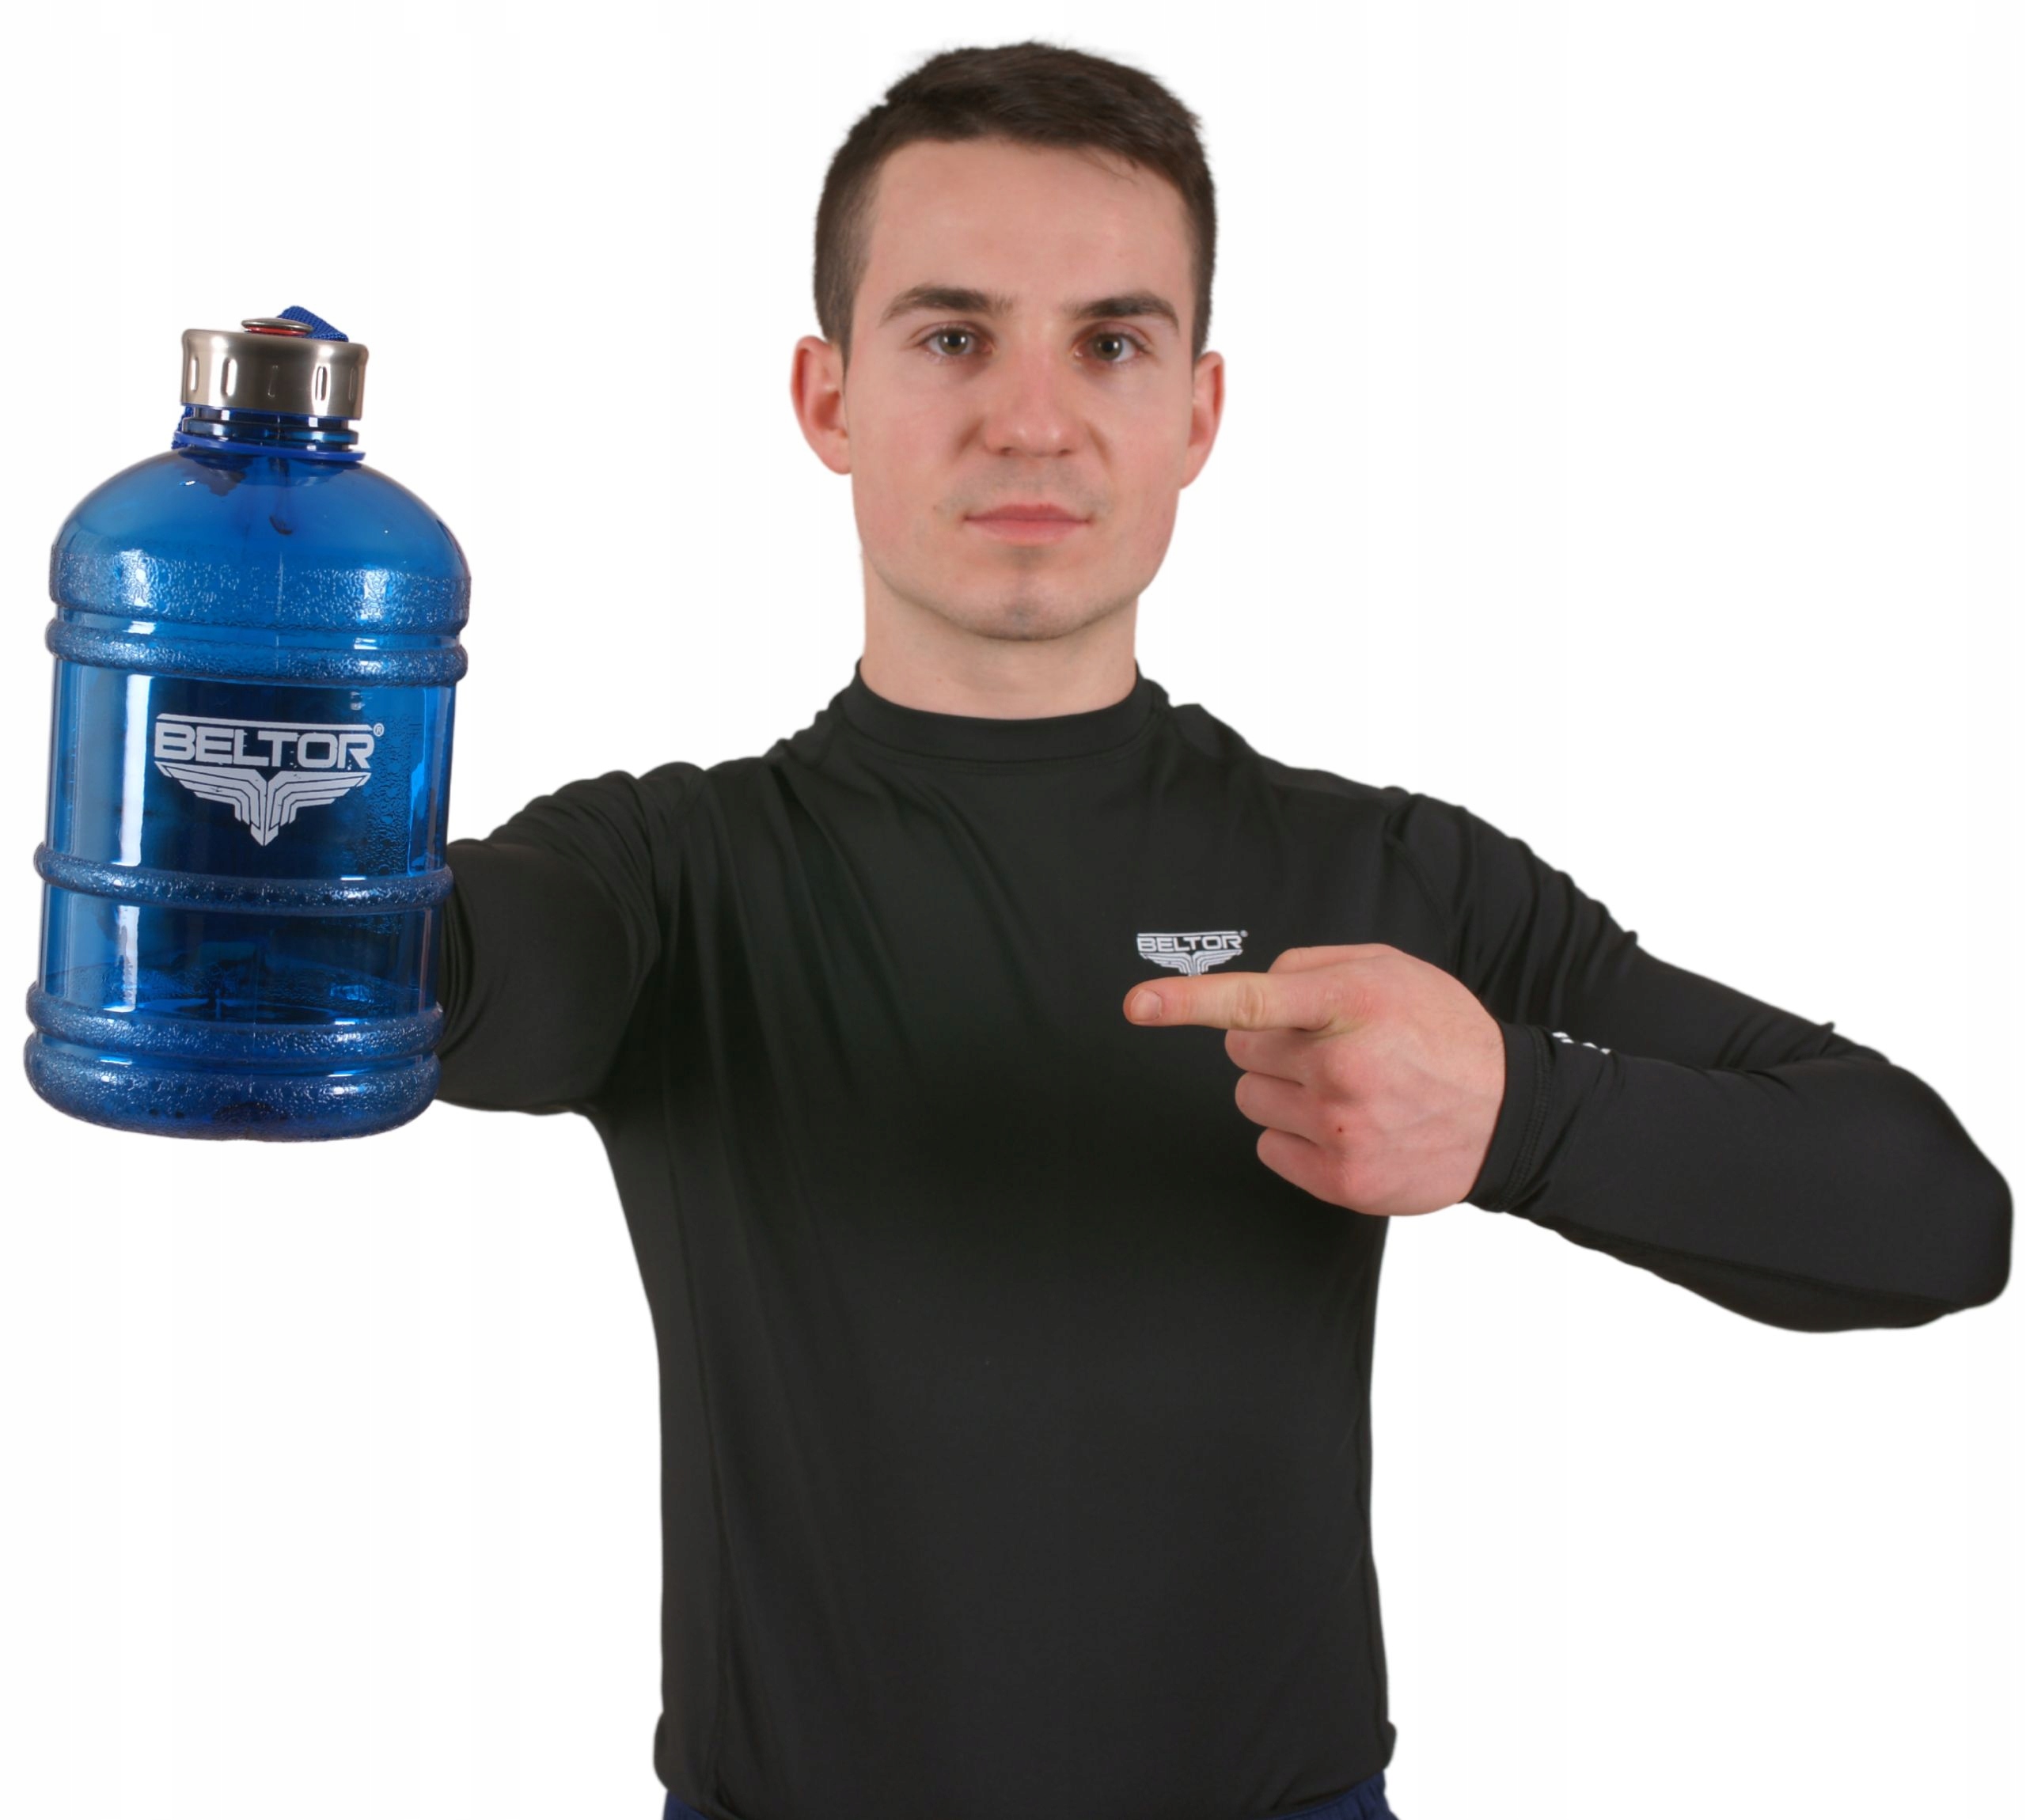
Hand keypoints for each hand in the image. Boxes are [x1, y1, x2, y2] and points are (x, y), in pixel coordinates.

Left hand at [1121, 944, 1506, 1216]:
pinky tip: (1345, 1125)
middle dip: (1270, 1046)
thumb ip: (1312, 965)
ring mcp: (1341, 1128)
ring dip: (1283, 1091)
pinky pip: (1269, 1147)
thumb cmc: (1441, 1033)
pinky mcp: (1341, 1178)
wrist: (1508, 1114)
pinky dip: (1295, 1136)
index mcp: (1352, 1003)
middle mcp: (1343, 1066)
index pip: (1253, 1001)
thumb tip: (1255, 984)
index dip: (1187, 1002)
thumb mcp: (1388, 969)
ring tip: (1346, 1088)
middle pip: (1240, 1052)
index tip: (1138, 1006)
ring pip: (1250, 1100)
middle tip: (1327, 1048)